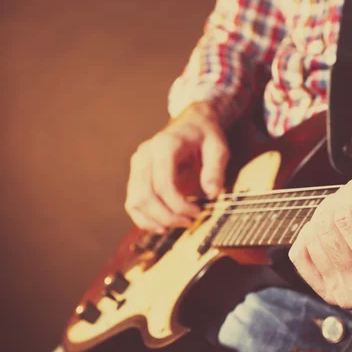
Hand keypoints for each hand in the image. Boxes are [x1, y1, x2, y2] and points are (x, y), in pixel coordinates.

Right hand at [125, 102, 229, 232]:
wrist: (192, 125)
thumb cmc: (206, 137)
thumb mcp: (219, 148)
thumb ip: (215, 169)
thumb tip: (211, 192)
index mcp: (165, 146)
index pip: (163, 183)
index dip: (178, 205)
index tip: (197, 212)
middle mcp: (145, 154)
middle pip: (145, 195)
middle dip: (167, 216)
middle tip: (189, 221)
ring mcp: (138, 165)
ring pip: (135, 202)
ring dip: (155, 220)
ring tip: (178, 224)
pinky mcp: (136, 175)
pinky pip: (133, 203)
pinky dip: (144, 218)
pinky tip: (162, 226)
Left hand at [288, 177, 351, 308]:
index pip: (349, 217)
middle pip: (327, 220)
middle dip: (343, 196)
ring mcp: (337, 291)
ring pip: (311, 232)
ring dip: (327, 211)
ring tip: (349, 209)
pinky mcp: (321, 290)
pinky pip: (298, 250)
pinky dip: (310, 232)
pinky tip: (331, 228)